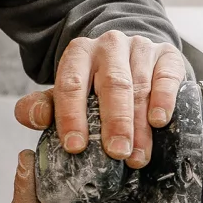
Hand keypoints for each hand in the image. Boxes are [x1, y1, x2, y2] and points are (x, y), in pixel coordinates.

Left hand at [14, 31, 185, 168]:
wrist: (134, 58)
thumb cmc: (97, 85)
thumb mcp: (67, 94)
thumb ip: (44, 106)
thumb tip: (35, 117)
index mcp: (79, 53)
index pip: (71, 84)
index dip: (71, 116)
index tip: (74, 147)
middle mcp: (110, 46)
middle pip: (113, 84)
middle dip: (114, 122)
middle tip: (116, 154)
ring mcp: (141, 47)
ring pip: (141, 86)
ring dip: (140, 125)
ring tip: (137, 156)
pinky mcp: (167, 54)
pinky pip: (167, 76)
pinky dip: (164, 99)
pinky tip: (159, 121)